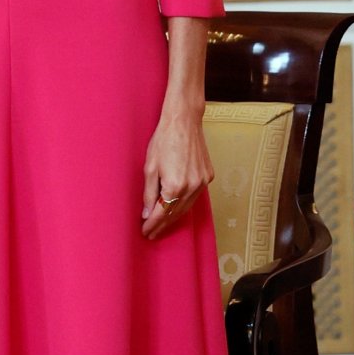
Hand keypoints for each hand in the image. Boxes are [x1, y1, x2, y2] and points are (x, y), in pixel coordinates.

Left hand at [141, 103, 212, 238]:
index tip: (145, 232)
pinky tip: (176, 207)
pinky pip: (195, 196)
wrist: (184, 121)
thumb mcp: (150, 167)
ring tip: (162, 224)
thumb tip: (148, 213)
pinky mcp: (208, 176)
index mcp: (175, 185)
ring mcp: (202, 182)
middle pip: (175, 213)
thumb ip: (149, 193)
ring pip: (187, 207)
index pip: (162, 213)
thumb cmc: (164, 140)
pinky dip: (184, 204)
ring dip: (174, 216)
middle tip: (152, 233)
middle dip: (163, 224)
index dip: (152, 224)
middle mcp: (191, 187)